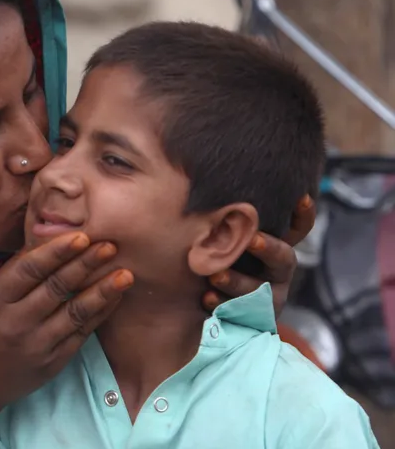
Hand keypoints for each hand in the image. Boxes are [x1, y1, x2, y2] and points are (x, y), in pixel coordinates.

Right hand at [0, 232, 131, 415]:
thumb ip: (11, 275)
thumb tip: (47, 243)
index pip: (30, 270)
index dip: (57, 252)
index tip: (81, 236)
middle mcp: (15, 323)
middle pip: (56, 288)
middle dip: (86, 264)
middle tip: (110, 246)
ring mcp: (36, 346)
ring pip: (75, 313)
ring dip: (103, 291)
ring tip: (125, 274)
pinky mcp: (51, 364)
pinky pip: (81, 335)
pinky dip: (99, 315)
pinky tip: (113, 299)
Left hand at [203, 194, 315, 314]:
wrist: (198, 310)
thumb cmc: (210, 261)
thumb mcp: (219, 239)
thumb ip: (222, 221)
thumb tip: (202, 179)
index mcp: (272, 248)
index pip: (296, 230)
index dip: (303, 216)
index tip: (302, 197)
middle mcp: (277, 272)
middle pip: (283, 258)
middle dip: (267, 248)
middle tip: (251, 239)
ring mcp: (268, 298)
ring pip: (259, 290)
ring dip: (237, 281)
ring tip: (215, 275)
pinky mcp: (252, 321)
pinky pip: (241, 315)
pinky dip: (221, 304)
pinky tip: (206, 297)